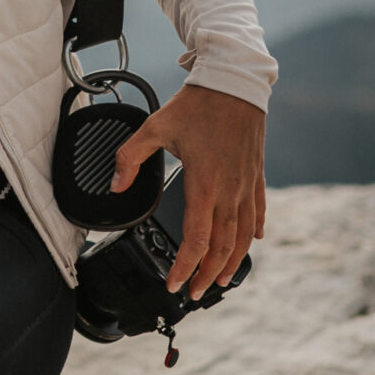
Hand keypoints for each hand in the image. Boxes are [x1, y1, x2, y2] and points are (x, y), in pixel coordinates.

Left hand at [108, 81, 265, 298]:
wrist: (235, 82)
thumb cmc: (197, 104)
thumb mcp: (155, 127)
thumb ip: (130, 158)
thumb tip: (116, 186)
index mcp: (204, 184)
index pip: (196, 239)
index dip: (185, 266)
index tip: (174, 282)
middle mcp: (229, 190)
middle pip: (221, 246)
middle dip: (206, 274)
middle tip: (192, 291)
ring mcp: (246, 184)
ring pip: (243, 236)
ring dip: (232, 262)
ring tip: (219, 280)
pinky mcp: (256, 175)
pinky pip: (258, 210)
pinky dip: (254, 231)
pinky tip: (252, 241)